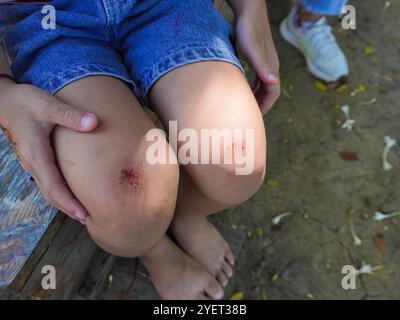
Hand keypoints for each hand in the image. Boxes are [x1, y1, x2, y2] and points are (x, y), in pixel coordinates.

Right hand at [0, 80, 97, 223]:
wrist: (5, 100)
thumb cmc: (26, 102)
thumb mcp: (48, 105)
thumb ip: (70, 115)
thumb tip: (93, 122)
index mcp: (37, 154)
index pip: (53, 185)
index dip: (67, 201)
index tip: (82, 214)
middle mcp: (33, 163)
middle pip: (50, 193)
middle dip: (67, 208)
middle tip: (87, 220)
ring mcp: (32, 163)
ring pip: (48, 189)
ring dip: (63, 202)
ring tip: (81, 213)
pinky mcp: (35, 159)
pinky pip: (47, 181)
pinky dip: (59, 192)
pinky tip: (70, 194)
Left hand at [235, 3, 280, 114]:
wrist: (248, 11)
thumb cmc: (249, 30)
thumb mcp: (253, 50)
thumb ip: (262, 67)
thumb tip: (273, 82)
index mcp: (271, 67)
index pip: (272, 93)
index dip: (265, 106)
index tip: (255, 117)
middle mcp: (270, 66)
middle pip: (268, 91)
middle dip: (261, 104)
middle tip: (250, 116)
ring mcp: (264, 62)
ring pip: (262, 85)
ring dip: (256, 97)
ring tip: (246, 107)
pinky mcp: (257, 58)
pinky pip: (256, 78)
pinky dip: (251, 87)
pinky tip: (242, 90)